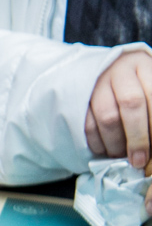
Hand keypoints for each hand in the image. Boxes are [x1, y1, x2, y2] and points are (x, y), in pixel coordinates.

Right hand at [86, 53, 151, 211]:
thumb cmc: (134, 87)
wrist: (105, 73)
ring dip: (116, 144)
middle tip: (138, 161)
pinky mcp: (80, 99)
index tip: (151, 154)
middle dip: (137, 138)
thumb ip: (150, 113)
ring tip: (121, 156)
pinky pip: (88, 126)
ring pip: (107, 117)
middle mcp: (120, 70)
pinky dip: (98, 144)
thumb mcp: (148, 91)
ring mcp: (98, 83)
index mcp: (143, 65)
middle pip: (131, 104)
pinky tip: (106, 151)